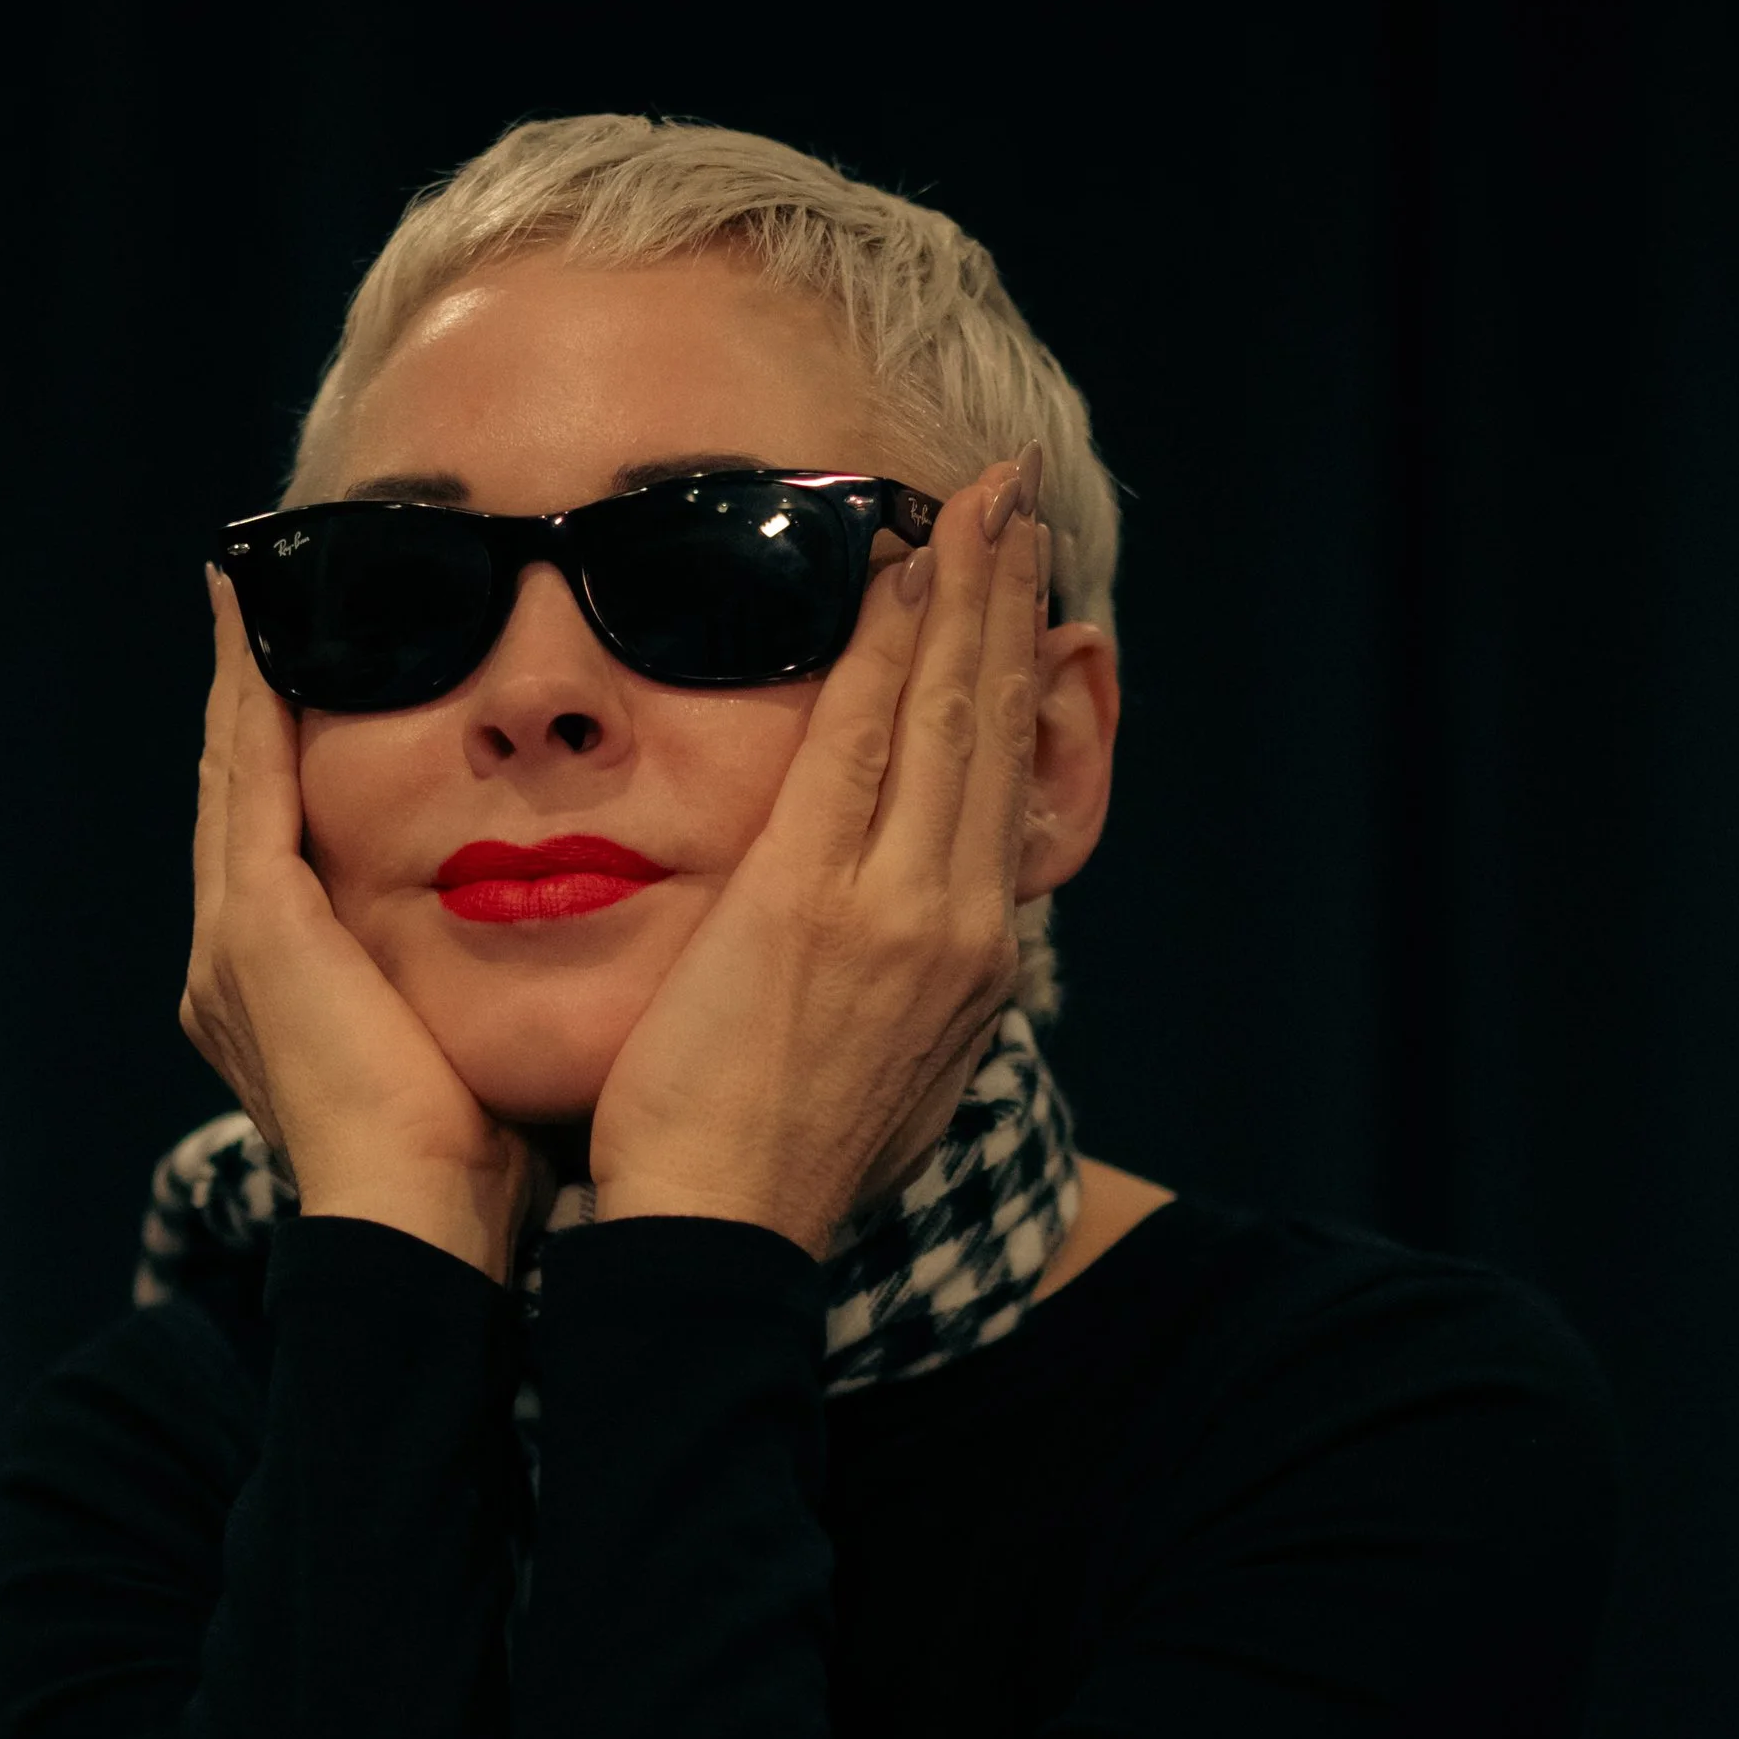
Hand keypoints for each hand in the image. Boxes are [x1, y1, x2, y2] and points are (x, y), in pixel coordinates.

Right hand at [181, 566, 555, 1279]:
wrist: (423, 1234)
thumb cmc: (475, 1170)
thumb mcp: (471, 1050)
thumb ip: (477, 987)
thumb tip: (558, 936)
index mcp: (284, 999)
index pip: (283, 849)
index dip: (284, 761)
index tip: (308, 676)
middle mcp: (233, 965)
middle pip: (238, 799)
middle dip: (248, 702)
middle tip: (255, 604)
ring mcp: (233, 943)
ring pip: (230, 773)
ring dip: (241, 678)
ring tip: (250, 591)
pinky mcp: (254, 928)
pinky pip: (247, 776)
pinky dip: (249, 692)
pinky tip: (257, 618)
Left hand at [588, 454, 1050, 1259]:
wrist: (722, 1238)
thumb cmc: (767, 1163)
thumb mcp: (874, 1070)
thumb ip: (891, 987)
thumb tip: (898, 951)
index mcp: (970, 964)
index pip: (998, 786)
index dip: (1010, 677)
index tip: (1015, 595)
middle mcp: (959, 925)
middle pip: (994, 729)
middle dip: (1008, 604)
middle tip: (1014, 501)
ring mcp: (900, 909)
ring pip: (947, 716)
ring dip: (965, 594)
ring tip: (979, 504)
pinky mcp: (817, 898)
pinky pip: (859, 738)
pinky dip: (887, 646)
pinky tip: (896, 570)